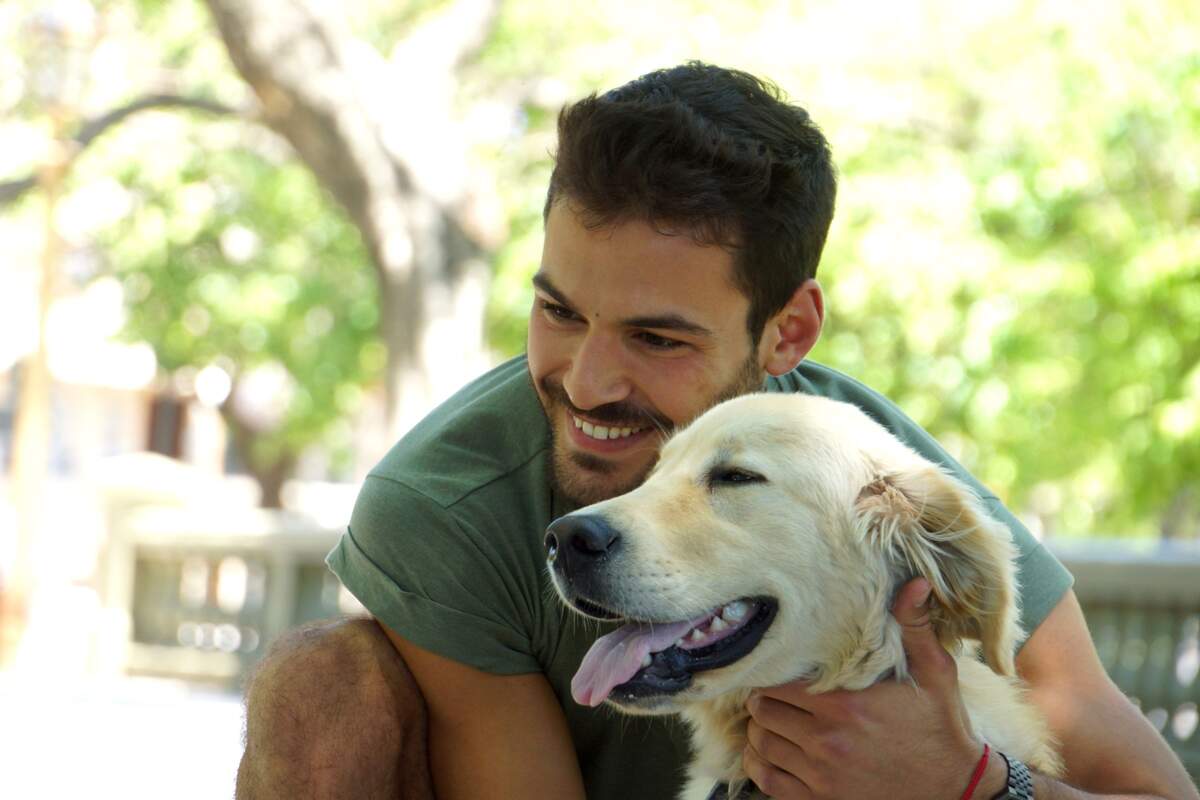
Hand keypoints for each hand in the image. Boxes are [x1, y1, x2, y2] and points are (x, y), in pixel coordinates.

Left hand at [742, 578, 984, 798]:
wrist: (957, 789)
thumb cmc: (942, 726)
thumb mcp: (935, 672)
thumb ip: (915, 626)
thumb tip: (915, 582)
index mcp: (847, 704)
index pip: (778, 681)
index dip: (773, 673)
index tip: (780, 669)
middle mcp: (828, 740)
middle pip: (763, 710)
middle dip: (765, 699)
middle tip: (775, 693)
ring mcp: (822, 775)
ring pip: (761, 742)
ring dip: (762, 729)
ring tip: (774, 720)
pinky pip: (766, 780)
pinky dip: (760, 764)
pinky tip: (770, 752)